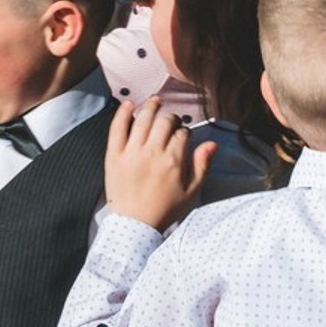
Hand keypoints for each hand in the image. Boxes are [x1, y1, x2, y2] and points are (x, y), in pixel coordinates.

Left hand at [103, 98, 214, 231]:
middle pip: (164, 121)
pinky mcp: (114, 154)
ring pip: (143, 119)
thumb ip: (201, 165)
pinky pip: (117, 127)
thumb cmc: (164, 209)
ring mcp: (131, 152)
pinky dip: (122, 113)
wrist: (134, 224)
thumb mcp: (191, 192)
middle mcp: (152, 153)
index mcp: (173, 162)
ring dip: (150, 107)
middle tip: (170, 121)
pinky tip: (128, 104)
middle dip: (170, 117)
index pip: (182, 133)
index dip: (184, 130)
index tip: (182, 134)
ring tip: (155, 102)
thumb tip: (211, 143)